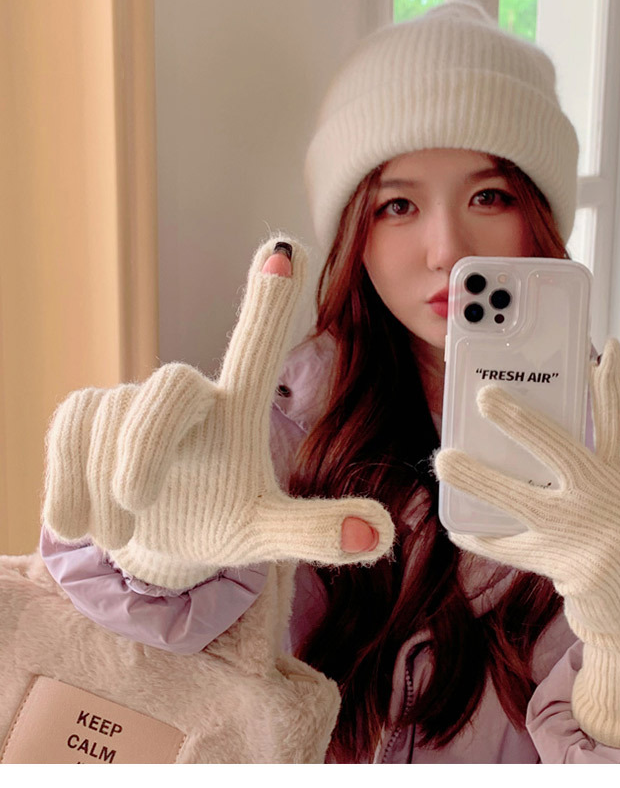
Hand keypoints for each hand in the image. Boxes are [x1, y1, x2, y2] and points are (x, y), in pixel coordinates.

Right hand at [43, 236, 394, 590]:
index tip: (287, 248)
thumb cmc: (217, 519)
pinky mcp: (85, 412)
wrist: (151, 538)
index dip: (271, 301)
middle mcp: (187, 393)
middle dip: (145, 446)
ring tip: (122, 526)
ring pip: (107, 422)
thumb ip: (315, 531)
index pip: (257, 345)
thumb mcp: (265, 533)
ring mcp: (131, 399)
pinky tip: (77, 521)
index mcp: (236, 410)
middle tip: (137, 502)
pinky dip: (69, 484)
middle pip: (169, 385)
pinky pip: (69, 430)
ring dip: (105, 488)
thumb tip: (383, 537)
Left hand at [435, 339, 619, 747]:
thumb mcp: (614, 492)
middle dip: (521, 421)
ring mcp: (582, 531)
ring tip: (444, 459)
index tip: (605, 348)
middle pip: (561, 449)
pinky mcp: (563, 564)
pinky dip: (480, 535)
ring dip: (479, 477)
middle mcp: (605, 496)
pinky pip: (508, 546)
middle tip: (484, 396)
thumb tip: (536, 413)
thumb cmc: (609, 533)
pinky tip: (455, 524)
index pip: (615, 419)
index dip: (610, 383)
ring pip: (521, 498)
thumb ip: (588, 456)